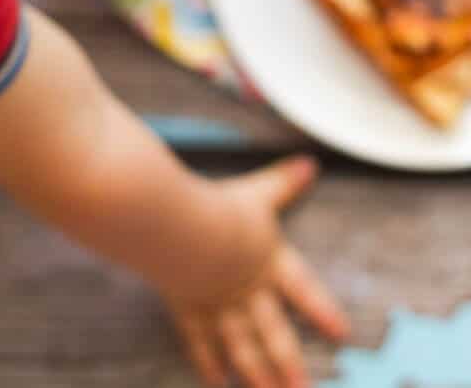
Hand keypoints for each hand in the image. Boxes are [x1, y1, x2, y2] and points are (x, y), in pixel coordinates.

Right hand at [163, 157, 348, 387]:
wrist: (187, 233)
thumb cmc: (222, 210)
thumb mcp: (257, 191)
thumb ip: (283, 182)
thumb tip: (310, 164)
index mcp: (269, 261)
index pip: (303, 288)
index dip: (322, 310)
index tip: (342, 334)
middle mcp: (249, 290)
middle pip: (274, 332)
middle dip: (290, 363)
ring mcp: (219, 305)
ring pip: (243, 347)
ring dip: (259, 376)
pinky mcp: (190, 309)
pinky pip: (202, 344)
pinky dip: (210, 366)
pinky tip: (218, 384)